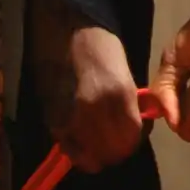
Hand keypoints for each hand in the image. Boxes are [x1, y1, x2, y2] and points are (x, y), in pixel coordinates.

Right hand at [45, 21, 147, 182]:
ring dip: (98, 154)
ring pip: (90, 156)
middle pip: (112, 152)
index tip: (133, 136)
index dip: (134, 142)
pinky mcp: (52, 118)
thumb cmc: (101, 49)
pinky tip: (81, 140)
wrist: (66, 33)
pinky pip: (69, 148)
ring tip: (99, 143)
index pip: (131, 138)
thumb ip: (132, 106)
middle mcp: (94, 109)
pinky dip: (77, 150)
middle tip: (117, 142)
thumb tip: (137, 129)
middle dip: (118, 151)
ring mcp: (71, 115)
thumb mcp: (127, 75)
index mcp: (118, 95)